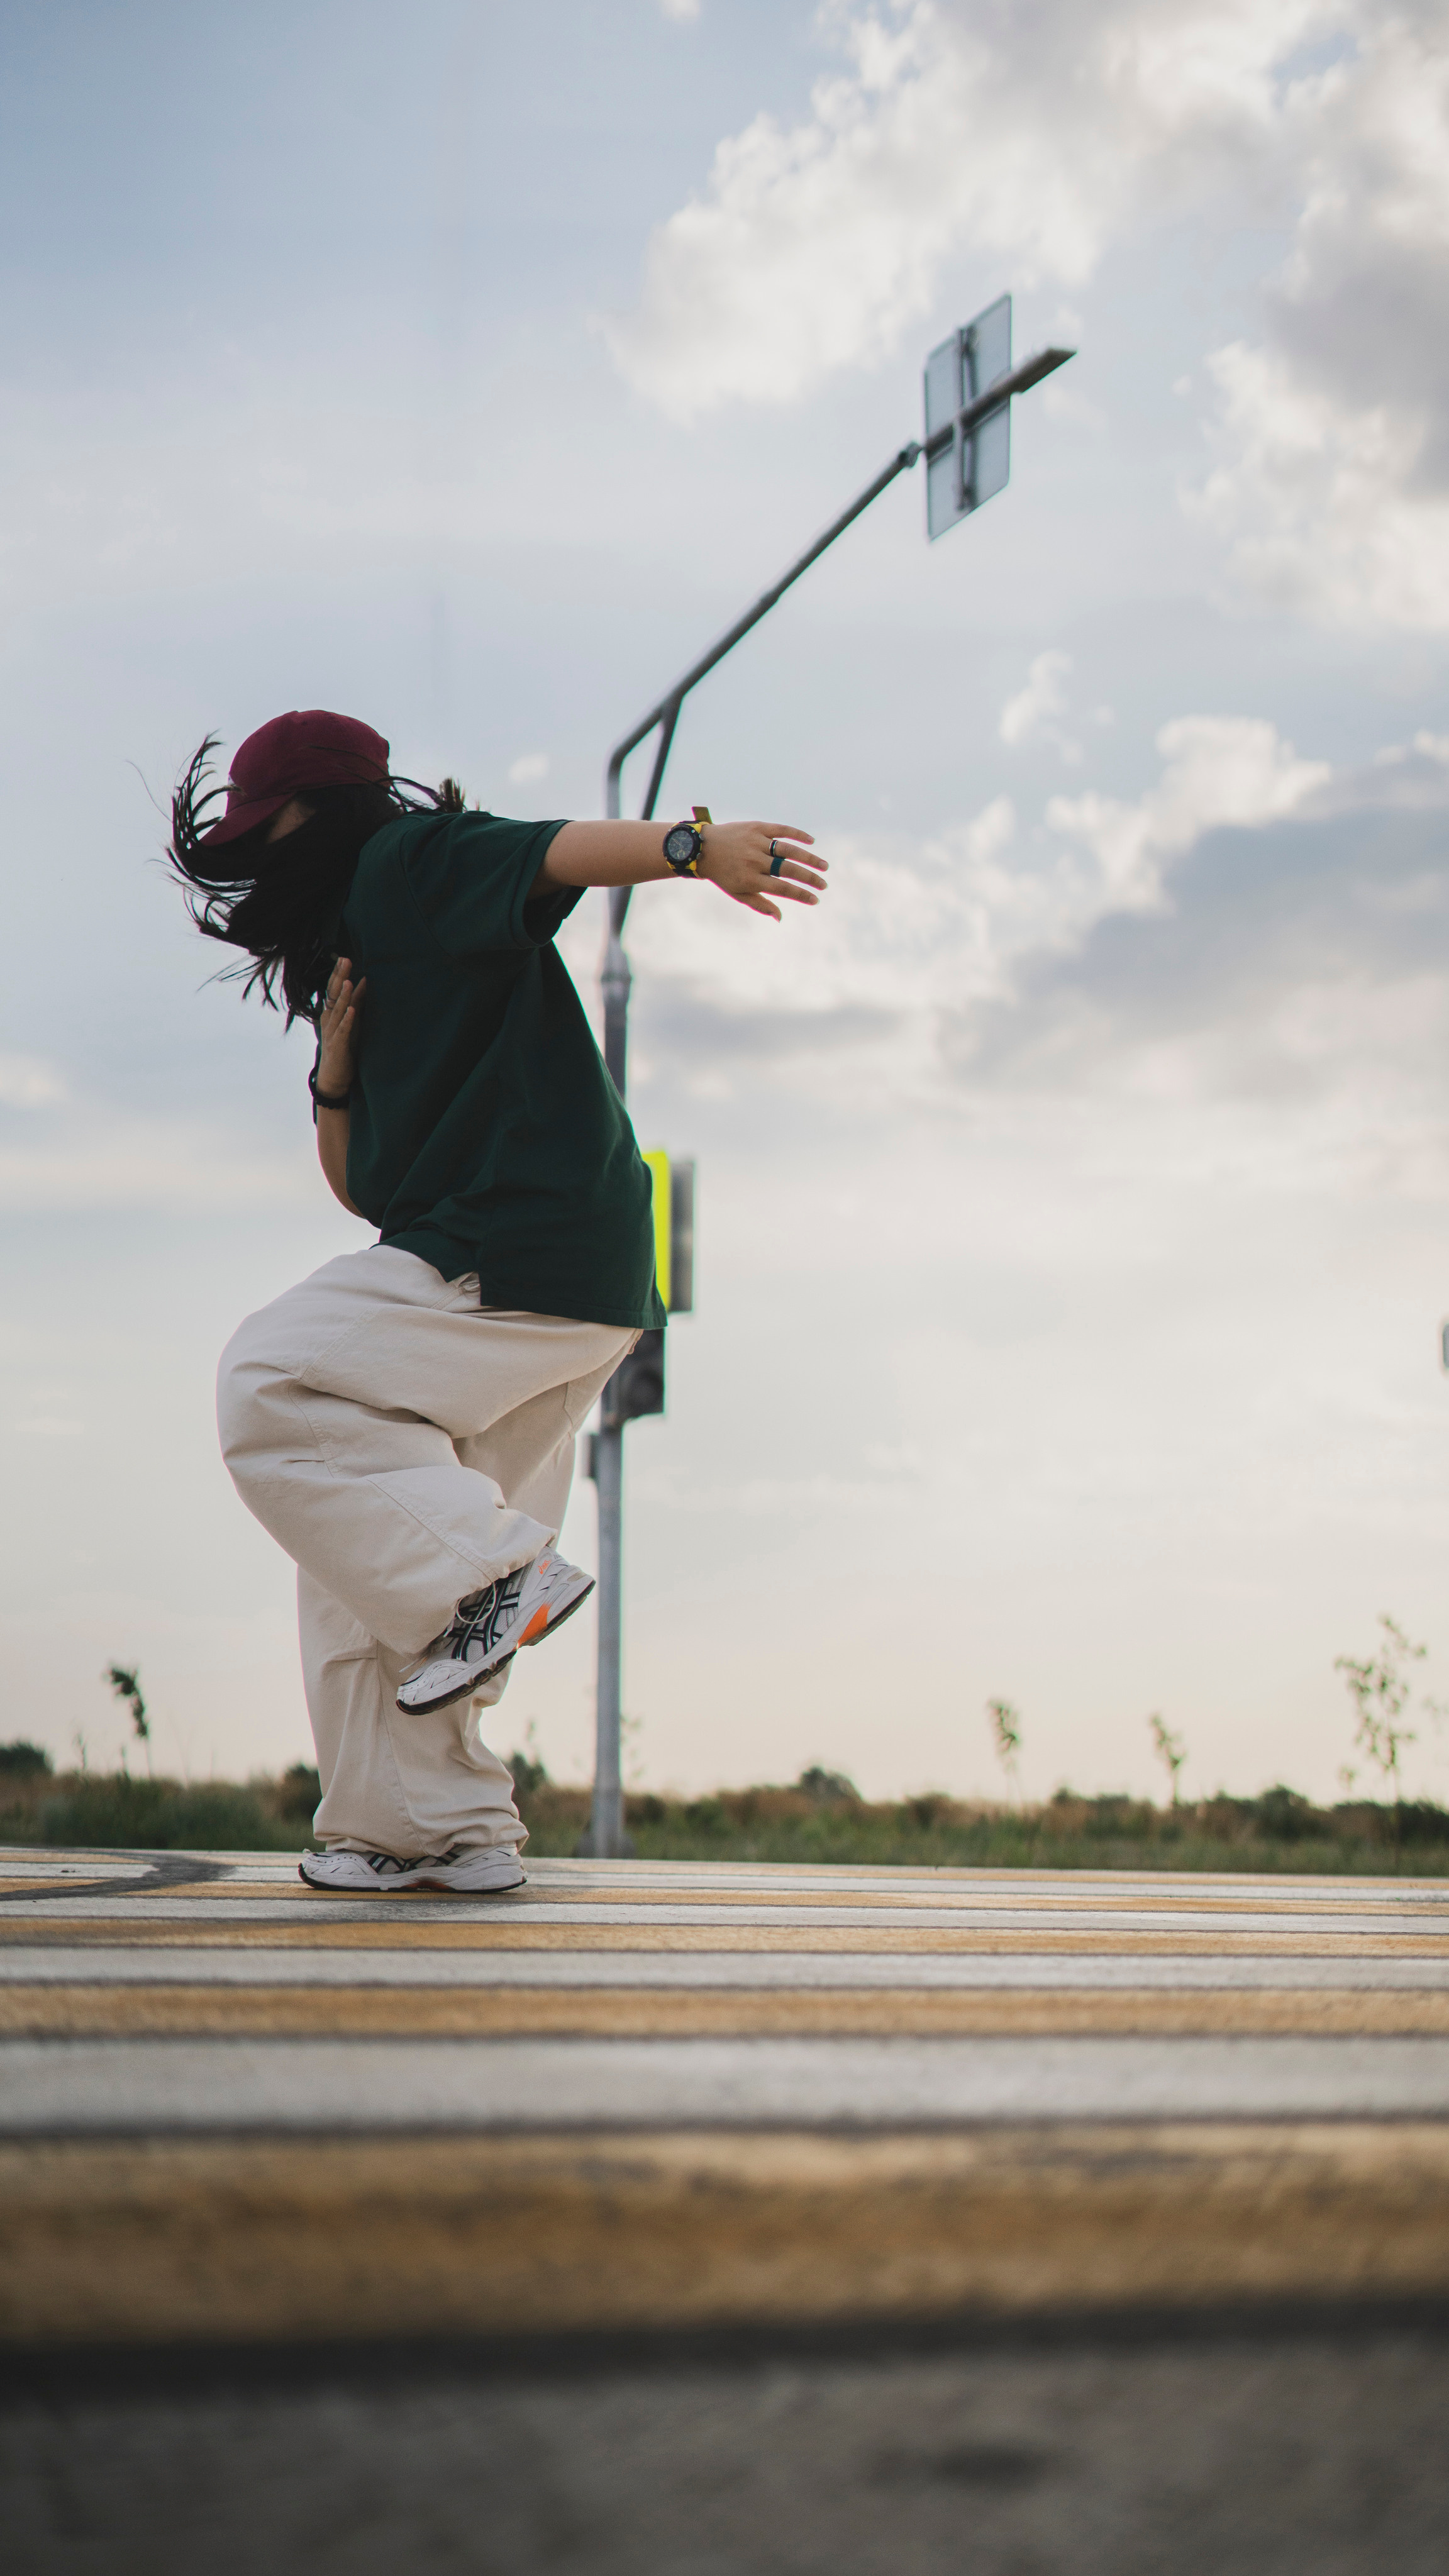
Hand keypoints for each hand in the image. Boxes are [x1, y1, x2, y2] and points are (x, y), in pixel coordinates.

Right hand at [317, 958, 365, 1097]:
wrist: (334, 1077)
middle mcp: (329, 1020)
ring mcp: (332, 1033)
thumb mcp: (352, 1021)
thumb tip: (365, 981)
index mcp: (331, 1013)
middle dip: (339, 978)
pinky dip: (348, 1020)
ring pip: (337, 1011)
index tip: (344, 958)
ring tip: (349, 982)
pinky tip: (352, 1010)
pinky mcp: (338, 1046)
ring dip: (343, 996)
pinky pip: (343, 1031)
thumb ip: (357, 1002)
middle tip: (345, 960)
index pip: (332, 989)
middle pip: (332, 995)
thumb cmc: (345, 1047)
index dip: (338, 974)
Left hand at [699, 823, 825, 921]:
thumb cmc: (723, 874)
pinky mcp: (756, 827)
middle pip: (789, 870)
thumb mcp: (738, 893)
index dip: (801, 895)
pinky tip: (811, 842)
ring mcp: (756, 842)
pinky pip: (781, 829)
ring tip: (824, 866)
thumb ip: (760, 905)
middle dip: (810, 878)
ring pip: (789, 849)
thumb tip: (780, 918)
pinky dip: (798, 834)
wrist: (702, 848)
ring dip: (809, 858)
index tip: (815, 899)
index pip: (782, 889)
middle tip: (823, 884)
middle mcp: (754, 861)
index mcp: (750, 880)